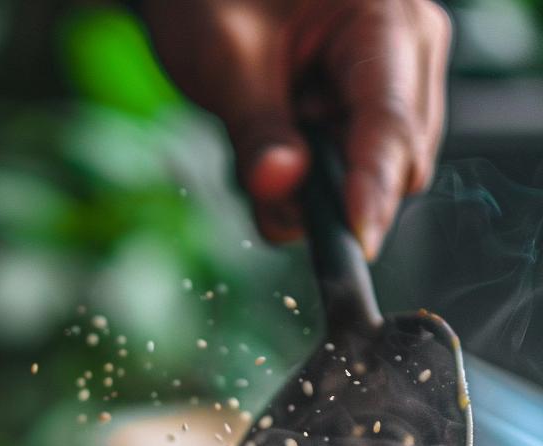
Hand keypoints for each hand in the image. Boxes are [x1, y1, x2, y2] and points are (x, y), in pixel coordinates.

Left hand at [139, 0, 451, 259]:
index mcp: (384, 17)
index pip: (391, 124)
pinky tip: (282, 134)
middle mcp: (408, 48)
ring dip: (317, 182)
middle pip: (400, 164)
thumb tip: (282, 184)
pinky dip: (313, 173)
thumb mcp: (221, 56)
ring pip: (381, 176)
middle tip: (263, 169)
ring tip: (268, 129)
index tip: (357, 239)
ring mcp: (398, 79)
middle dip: (333, 189)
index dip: (373, 190)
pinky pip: (357, 169)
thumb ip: (254, 126)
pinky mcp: (375, 106)